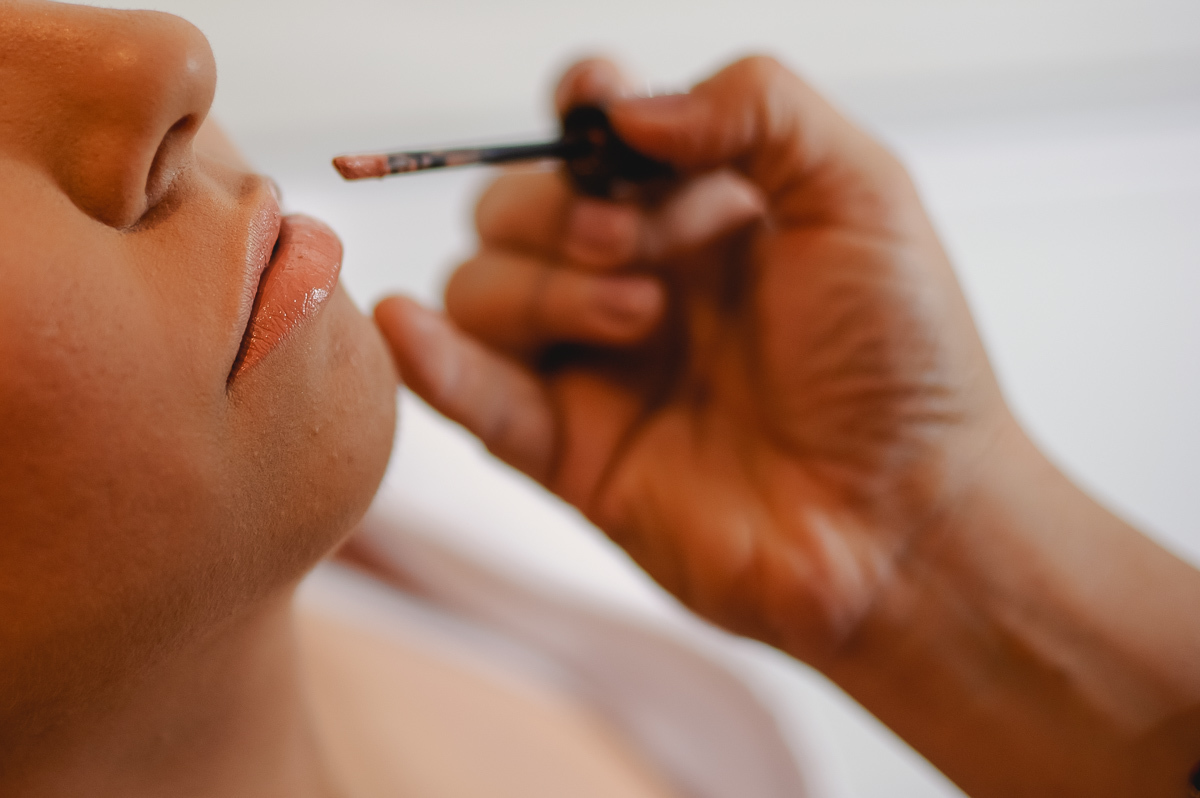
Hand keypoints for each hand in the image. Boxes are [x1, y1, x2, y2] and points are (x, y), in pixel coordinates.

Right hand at [375, 56, 1008, 664]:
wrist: (906, 524)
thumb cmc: (905, 364)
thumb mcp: (861, 193)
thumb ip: (757, 105)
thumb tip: (619, 109)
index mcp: (702, 213)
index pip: (594, 137)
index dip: (577, 111)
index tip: (591, 111)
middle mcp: (638, 281)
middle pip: (517, 207)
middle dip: (556, 210)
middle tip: (626, 245)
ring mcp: (597, 368)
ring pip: (482, 290)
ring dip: (537, 287)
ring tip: (641, 320)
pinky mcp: (570, 452)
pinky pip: (472, 397)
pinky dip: (430, 361)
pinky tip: (411, 329)